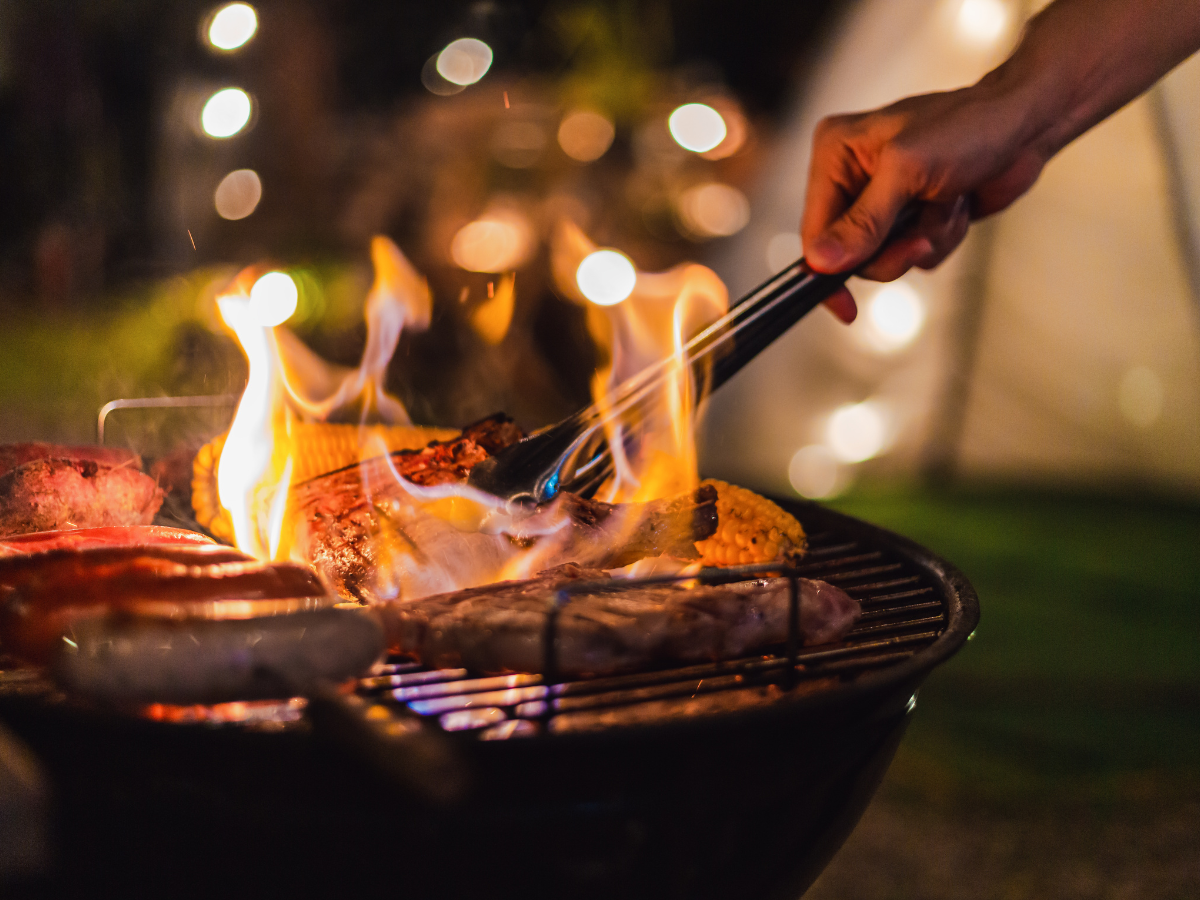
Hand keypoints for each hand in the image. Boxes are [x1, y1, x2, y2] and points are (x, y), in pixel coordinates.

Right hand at [803, 85, 1048, 321]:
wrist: (1026, 125)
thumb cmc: (970, 126)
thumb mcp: (907, 171)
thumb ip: (862, 221)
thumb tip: (821, 262)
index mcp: (835, 153)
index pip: (813, 230)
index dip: (826, 270)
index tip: (843, 306)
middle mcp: (852, 176)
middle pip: (848, 253)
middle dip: (891, 250)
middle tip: (922, 236)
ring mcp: (882, 199)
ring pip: (884, 258)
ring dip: (924, 240)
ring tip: (947, 204)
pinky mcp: (911, 216)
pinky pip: (914, 255)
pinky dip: (941, 238)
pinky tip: (956, 205)